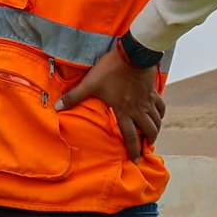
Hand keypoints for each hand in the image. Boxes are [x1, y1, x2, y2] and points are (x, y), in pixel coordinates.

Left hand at [55, 46, 163, 160]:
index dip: (133, 150)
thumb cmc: (110, 70)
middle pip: (148, 131)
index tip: (135, 161)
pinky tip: (158, 116)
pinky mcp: (153, 91)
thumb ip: (74, 96)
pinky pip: (161, 107)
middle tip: (145, 149)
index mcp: (123, 112)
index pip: (130, 136)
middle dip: (147, 142)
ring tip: (152, 136)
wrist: (133, 55)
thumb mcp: (90, 84)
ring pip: (157, 121)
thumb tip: (56, 107)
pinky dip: (160, 114)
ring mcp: (147, 101)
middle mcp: (138, 110)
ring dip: (155, 130)